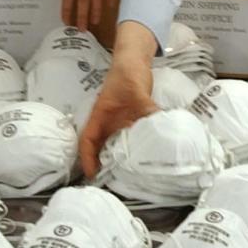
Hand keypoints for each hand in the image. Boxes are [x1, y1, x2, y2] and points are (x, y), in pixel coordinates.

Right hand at [79, 22, 158, 177]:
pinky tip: (142, 161)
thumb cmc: (128, 74)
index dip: (87, 158)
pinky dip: (133, 151)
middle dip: (102, 166)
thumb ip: (146, 107)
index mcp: (100, 117)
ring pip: (114, 146)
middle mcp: (107, 123)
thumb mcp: (136, 91)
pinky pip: (130, 140)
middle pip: (99, 148)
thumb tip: (160, 123)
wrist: (134, 62)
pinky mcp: (131, 122)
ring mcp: (119, 124)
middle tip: (110, 184)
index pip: (88, 140)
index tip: (92, 175)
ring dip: (116, 160)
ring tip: (124, 178)